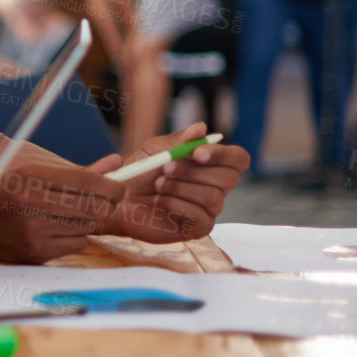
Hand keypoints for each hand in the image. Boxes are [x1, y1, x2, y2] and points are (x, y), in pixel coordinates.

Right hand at [0, 160, 121, 263]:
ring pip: (88, 226)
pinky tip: (56, 230)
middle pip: (93, 206)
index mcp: (30, 175)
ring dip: (86, 221)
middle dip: (106, 205)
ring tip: (67, 215)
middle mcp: (31, 201)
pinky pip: (77, 244)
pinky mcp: (36, 250)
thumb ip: (77, 170)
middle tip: (106, 203)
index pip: (87, 181)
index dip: (112, 186)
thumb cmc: (6, 192)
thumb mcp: (34, 172)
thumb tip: (115, 162)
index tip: (120, 189)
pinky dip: (74, 238)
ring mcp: (33, 228)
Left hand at [88, 122, 246, 244]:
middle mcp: (215, 186)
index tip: (197, 153)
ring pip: (213, 197)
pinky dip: (177, 205)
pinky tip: (160, 201)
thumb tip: (201, 128)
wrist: (118, 200)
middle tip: (166, 168)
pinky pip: (201, 216)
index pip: (238, 159)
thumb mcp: (153, 151)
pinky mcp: (198, 228)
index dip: (223, 155)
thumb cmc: (138, 174)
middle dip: (193, 172)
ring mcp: (209, 209)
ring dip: (180, 188)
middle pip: (229, 178)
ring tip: (158, 185)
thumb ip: (177, 141)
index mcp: (209, 165)